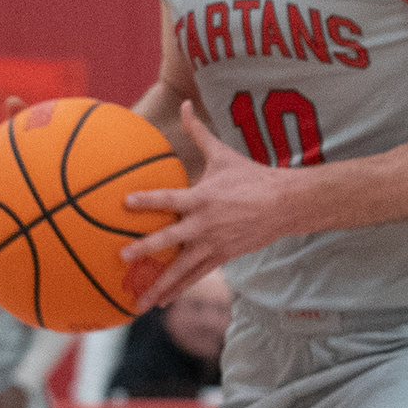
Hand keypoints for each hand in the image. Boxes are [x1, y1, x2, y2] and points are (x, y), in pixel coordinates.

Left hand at [118, 104, 308, 307]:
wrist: (284, 204)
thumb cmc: (250, 176)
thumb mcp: (222, 154)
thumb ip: (198, 133)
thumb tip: (185, 104)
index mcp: (202, 198)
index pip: (169, 199)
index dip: (147, 200)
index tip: (125, 203)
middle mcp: (204, 225)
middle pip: (169, 239)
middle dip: (145, 248)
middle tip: (122, 256)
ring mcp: (213, 244)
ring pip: (181, 268)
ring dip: (159, 285)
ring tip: (137, 303)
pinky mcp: (221, 257)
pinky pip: (195, 276)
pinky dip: (178, 289)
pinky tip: (161, 301)